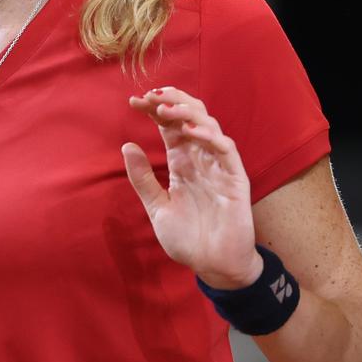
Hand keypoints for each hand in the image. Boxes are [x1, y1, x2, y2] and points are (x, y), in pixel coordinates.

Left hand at [123, 87, 261, 288]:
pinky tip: (191, 131)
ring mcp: (219, 166)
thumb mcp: (157, 208)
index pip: (169, 126)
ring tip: (166, 109)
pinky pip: (225, 149)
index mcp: (182, 163)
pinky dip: (209, 136)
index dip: (154, 110)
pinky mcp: (235, 177)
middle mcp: (200, 159)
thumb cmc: (188, 239)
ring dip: (187, 113)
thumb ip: (142, 179)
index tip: (134, 101)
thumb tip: (126, 146)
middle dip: (171, 101)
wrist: (213, 266)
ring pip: (208, 126)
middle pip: (189, 116)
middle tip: (150, 96)